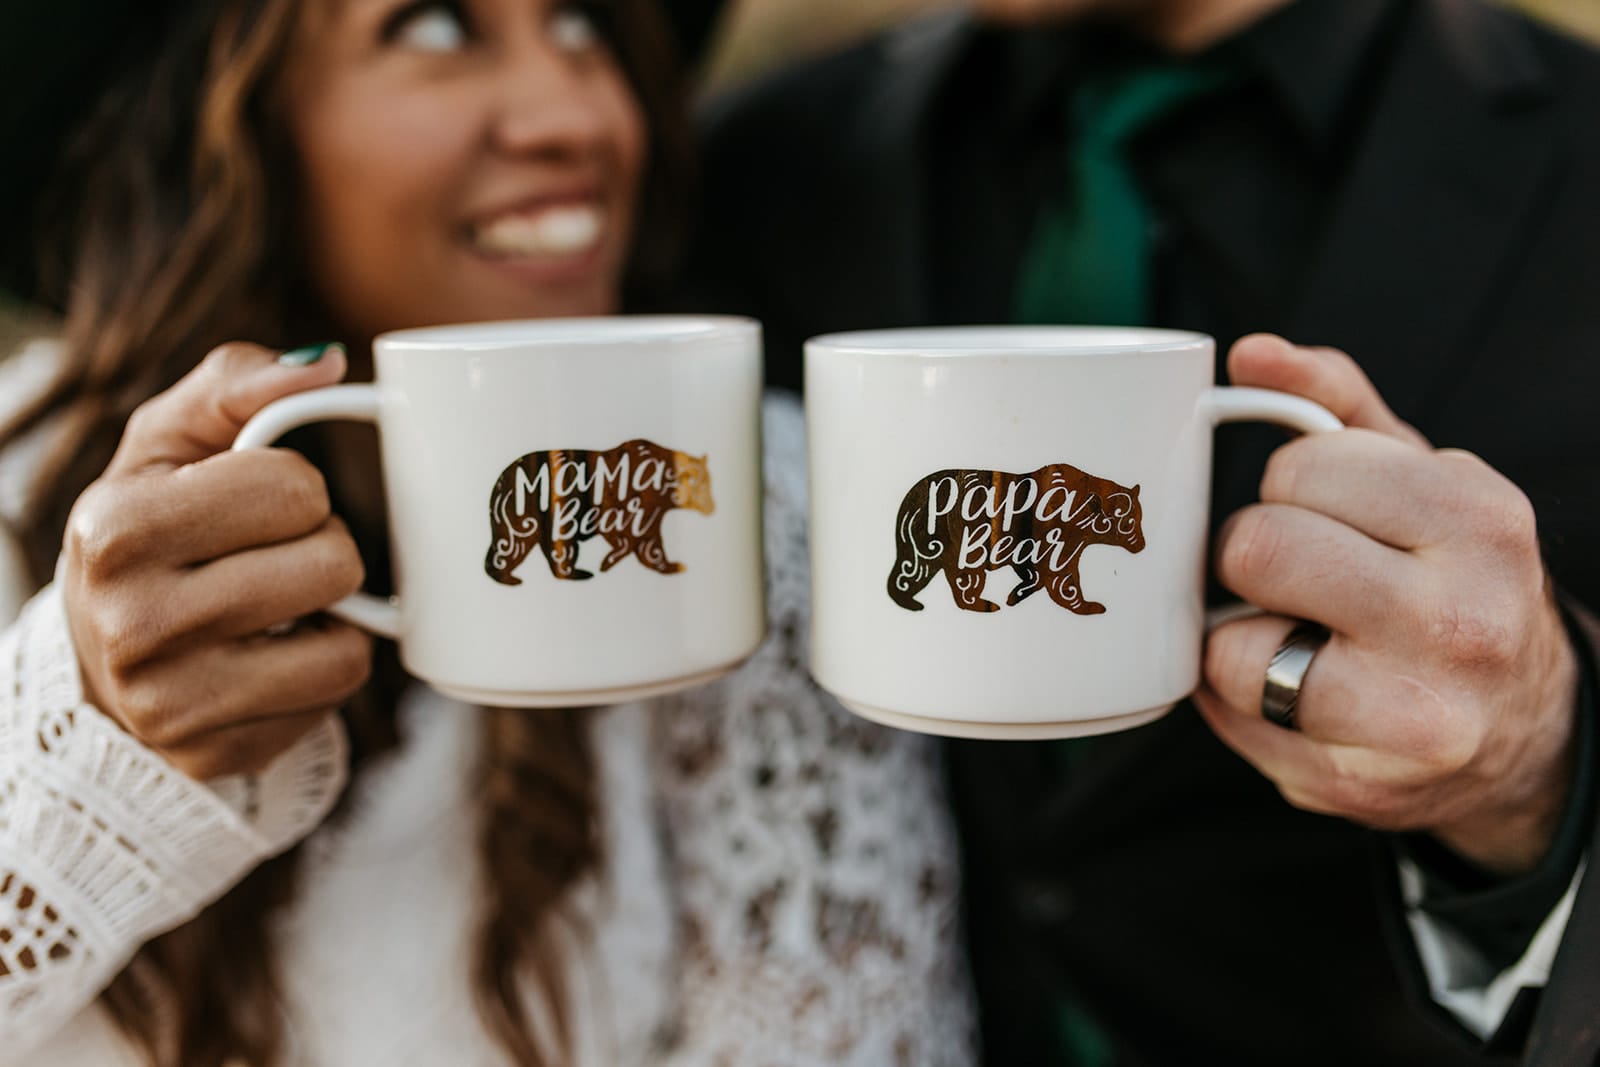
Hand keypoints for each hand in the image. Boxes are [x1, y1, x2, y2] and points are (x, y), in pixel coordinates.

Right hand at [61, 343, 372, 780]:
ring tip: (273, 608)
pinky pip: (335, 698)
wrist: (99, 659)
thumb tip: (326, 361)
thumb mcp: (169, 441)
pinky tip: (268, 661)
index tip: (252, 505)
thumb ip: (238, 383)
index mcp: (117, 528)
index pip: (295, 487)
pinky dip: (319, 671)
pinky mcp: (215, 755)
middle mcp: (133, 622)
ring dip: (330, 615)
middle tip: (269, 559)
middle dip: (319, 549)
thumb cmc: (151, 531)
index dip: (295, 489)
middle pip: (334, 564)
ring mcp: (172, 703)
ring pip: (348, 644)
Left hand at [1198, 335, 1580, 875]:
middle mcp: (1462, 616)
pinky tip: (1295, 692)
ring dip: (1241, 635)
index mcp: (1479, 518)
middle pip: (1259, 547)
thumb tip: (1252, 352)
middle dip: (1256, 557)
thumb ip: (1334, 404)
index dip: (1292, 488)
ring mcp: (1413, 713)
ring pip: (1233, 643)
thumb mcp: (1418, 480)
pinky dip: (1238, 696)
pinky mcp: (1353, 783)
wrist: (1520, 733)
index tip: (1328, 515)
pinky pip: (1229, 713)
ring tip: (1297, 638)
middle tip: (1298, 581)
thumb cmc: (1445, 583)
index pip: (1302, 467)